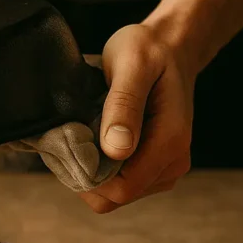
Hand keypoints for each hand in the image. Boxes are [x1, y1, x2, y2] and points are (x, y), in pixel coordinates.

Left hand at [80, 24, 195, 213]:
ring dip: (92, 171)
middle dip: (86, 174)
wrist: (170, 46)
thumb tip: (115, 150)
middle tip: (72, 136)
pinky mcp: (154, 165)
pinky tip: (94, 138)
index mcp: (170, 142)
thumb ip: (123, 106)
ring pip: (116, 193)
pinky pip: (121, 182)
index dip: (89, 174)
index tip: (70, 142)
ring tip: (85, 133)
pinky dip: (101, 167)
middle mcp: (172, 163)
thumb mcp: (131, 65)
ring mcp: (165, 168)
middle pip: (116, 196)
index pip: (122, 188)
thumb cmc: (148, 50)